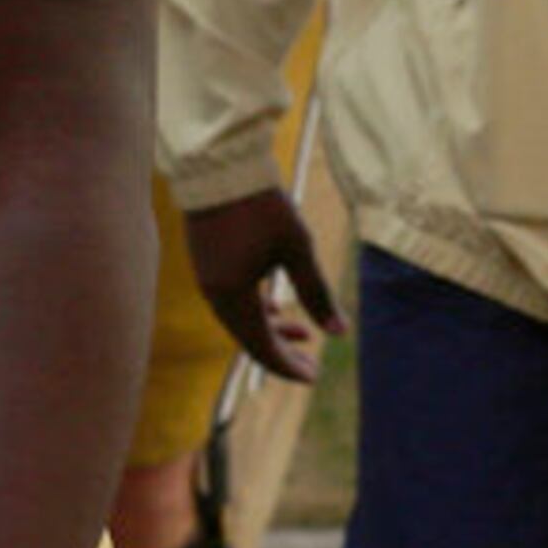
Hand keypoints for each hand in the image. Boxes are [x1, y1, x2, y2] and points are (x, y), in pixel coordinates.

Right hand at [183, 187, 341, 383]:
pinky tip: (276, 306)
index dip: (287, 366)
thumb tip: (339, 333)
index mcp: (231, 297)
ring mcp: (208, 280)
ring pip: (242, 319)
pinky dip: (256, 309)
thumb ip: (317, 291)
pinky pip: (234, 300)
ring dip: (271, 329)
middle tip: (313, 367)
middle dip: (282, 353)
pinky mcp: (209, 264)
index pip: (260, 347)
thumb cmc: (263, 206)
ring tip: (304, 333)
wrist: (221, 169)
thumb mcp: (297, 248)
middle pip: (249, 338)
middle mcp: (214, 294)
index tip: (313, 378)